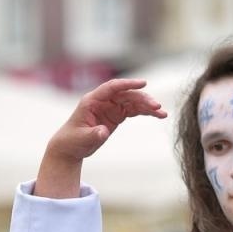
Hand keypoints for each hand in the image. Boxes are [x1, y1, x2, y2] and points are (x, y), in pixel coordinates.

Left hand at [35, 78, 165, 198]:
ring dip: (148, 106)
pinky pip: (134, 110)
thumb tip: (103, 132)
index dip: (127, 84)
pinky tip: (158, 115)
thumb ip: (93, 134)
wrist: (70, 147)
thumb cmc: (72, 141)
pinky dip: (145, 112)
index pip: (112, 87)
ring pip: (133, 102)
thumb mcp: (82, 139)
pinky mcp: (116, 115)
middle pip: (127, 94)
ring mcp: (111, 106)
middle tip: (157, 106)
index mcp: (92, 100)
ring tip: (162, 113)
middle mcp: (103, 101)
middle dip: (143, 99)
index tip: (143, 84)